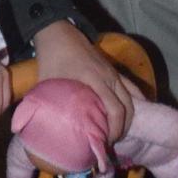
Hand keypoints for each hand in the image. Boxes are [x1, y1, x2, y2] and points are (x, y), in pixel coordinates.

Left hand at [32, 20, 135, 143]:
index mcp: (94, 79)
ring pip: (132, 100)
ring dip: (128, 119)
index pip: (115, 110)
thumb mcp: (47, 82)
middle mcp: (109, 76)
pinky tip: (132, 117)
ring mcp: (114, 72)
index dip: (114, 130)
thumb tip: (41, 129)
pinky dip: (135, 103)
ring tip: (116, 134)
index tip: (104, 144)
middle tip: (109, 144)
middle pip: (128, 108)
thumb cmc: (52, 57)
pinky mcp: (114, 71)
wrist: (58, 33)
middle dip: (122, 129)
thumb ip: (46, 105)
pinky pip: (131, 88)